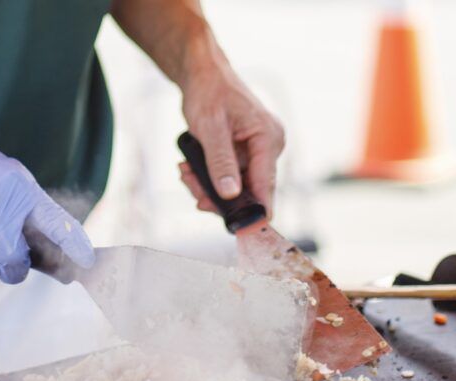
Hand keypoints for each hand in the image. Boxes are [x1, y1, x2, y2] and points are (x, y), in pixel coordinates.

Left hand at [178, 69, 284, 217]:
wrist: (203, 75)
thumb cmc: (209, 92)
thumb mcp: (210, 128)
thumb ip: (220, 163)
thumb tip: (230, 194)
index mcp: (268, 138)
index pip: (266, 186)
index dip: (254, 212)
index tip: (240, 230)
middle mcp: (269, 146)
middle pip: (249, 191)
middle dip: (217, 195)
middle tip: (190, 184)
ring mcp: (258, 151)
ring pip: (235, 187)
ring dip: (207, 186)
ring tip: (185, 171)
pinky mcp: (246, 154)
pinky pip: (229, 177)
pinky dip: (209, 177)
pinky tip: (191, 167)